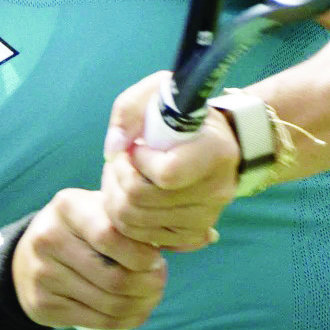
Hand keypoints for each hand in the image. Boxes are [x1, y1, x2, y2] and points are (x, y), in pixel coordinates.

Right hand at [12, 188, 166, 329]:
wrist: (27, 257)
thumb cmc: (81, 230)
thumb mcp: (97, 210)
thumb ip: (127, 220)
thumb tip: (176, 242)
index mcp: (67, 207)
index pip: (110, 236)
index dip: (141, 255)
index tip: (158, 260)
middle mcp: (48, 239)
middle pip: (113, 277)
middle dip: (148, 286)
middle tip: (160, 282)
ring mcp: (42, 275)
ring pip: (108, 304)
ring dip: (141, 306)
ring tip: (152, 297)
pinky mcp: (42, 306)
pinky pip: (96, 321)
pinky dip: (125, 321)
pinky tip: (137, 313)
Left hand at [99, 72, 239, 252]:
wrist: (216, 139)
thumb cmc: (184, 111)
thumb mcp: (159, 90)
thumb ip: (129, 110)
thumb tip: (113, 149)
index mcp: (216, 152)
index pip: (166, 174)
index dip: (138, 160)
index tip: (138, 144)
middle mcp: (217, 190)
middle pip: (141, 201)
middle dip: (117, 178)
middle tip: (120, 160)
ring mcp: (206, 217)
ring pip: (135, 224)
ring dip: (116, 197)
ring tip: (123, 175)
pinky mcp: (192, 234)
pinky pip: (142, 239)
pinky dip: (126, 219)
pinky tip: (132, 196)